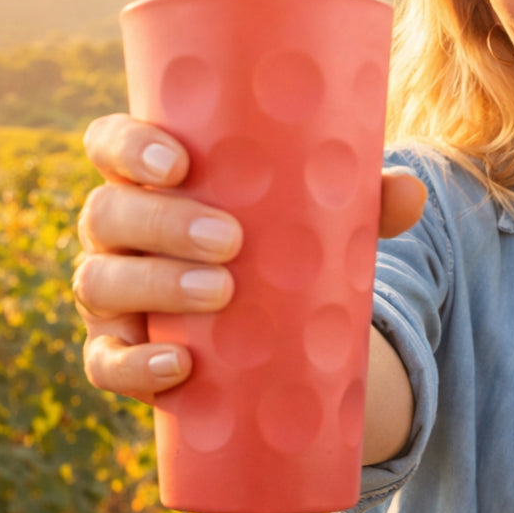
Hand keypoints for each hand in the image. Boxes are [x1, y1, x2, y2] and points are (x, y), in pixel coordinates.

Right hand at [74, 114, 425, 405]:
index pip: (111, 145)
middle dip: (163, 223)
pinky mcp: (119, 351)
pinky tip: (178, 366)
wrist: (261, 321)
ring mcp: (111, 291)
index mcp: (153, 180)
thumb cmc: (280, 241)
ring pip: (100, 282)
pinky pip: (104, 363)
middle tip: (230, 239)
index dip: (128, 148)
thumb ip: (364, 201)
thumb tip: (413, 193)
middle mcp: (119, 230)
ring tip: (220, 292)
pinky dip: (136, 366)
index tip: (178, 163)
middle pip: (108, 214)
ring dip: (156, 286)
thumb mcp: (318, 216)